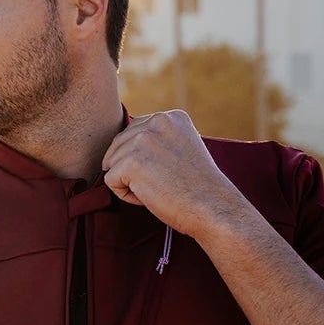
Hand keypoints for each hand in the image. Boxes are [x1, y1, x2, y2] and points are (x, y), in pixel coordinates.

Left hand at [101, 109, 247, 239]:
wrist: (213, 208)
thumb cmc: (198, 188)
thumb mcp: (183, 148)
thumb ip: (159, 138)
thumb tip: (125, 142)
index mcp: (171, 116)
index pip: (134, 133)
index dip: (145, 160)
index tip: (171, 171)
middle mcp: (157, 121)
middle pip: (119, 146)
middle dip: (134, 170)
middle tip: (166, 182)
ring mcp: (143, 140)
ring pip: (113, 164)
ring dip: (131, 182)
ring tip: (160, 188)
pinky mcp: (131, 163)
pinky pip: (110, 181)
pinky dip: (126, 195)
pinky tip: (152, 196)